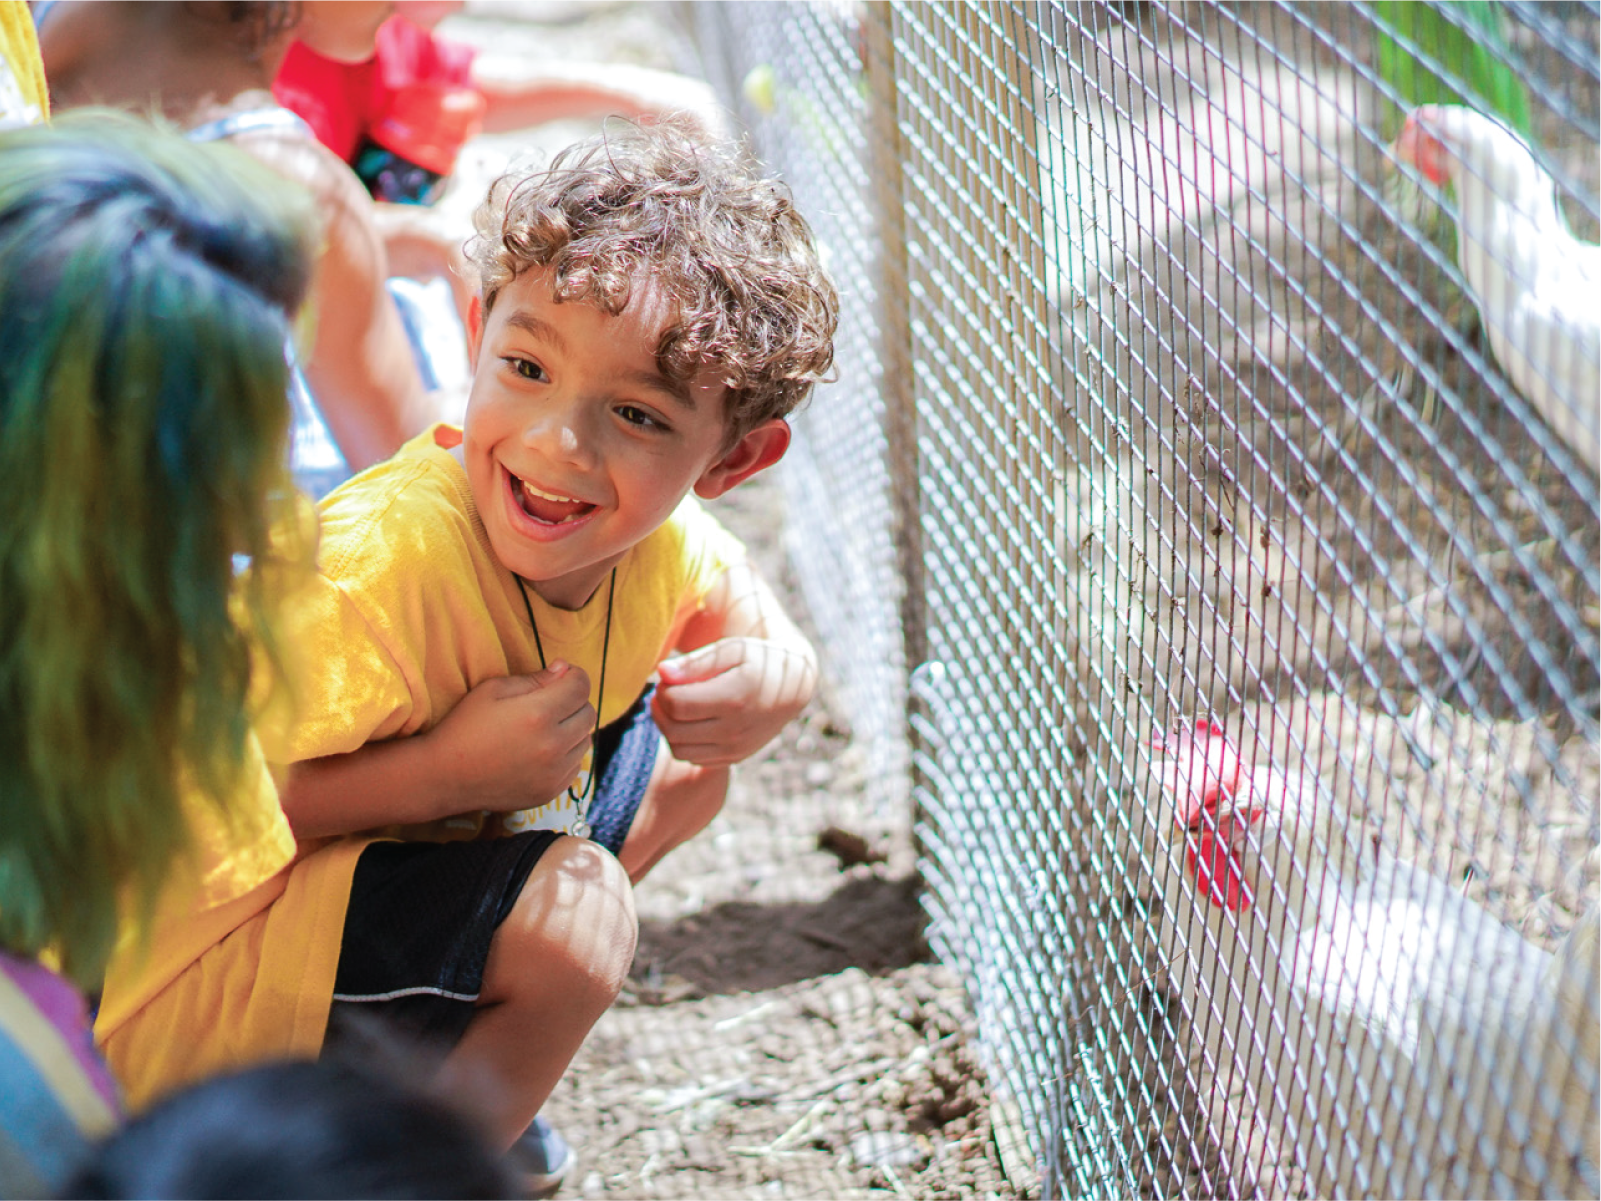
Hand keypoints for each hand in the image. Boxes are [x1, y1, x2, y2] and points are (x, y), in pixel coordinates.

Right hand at [425, 662, 594, 811]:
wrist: (444, 777)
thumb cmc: (465, 726)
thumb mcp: (493, 689)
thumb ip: (535, 678)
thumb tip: (565, 669)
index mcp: (538, 714)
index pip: (581, 686)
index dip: (574, 675)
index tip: (561, 676)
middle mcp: (553, 745)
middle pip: (589, 712)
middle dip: (573, 702)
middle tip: (549, 703)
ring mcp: (554, 772)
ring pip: (586, 740)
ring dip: (571, 730)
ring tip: (541, 729)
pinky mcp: (551, 792)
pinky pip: (576, 765)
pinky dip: (565, 755)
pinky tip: (539, 752)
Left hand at [652, 637, 815, 766]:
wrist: (792, 688)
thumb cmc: (757, 661)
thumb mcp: (731, 650)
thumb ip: (695, 662)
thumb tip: (662, 672)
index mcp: (734, 699)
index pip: (676, 704)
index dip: (663, 690)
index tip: (668, 677)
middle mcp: (735, 730)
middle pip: (673, 729)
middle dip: (660, 709)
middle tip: (665, 691)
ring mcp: (735, 749)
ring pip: (679, 749)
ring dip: (667, 728)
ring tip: (675, 706)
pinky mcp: (734, 758)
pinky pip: (693, 758)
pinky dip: (683, 742)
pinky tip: (690, 720)